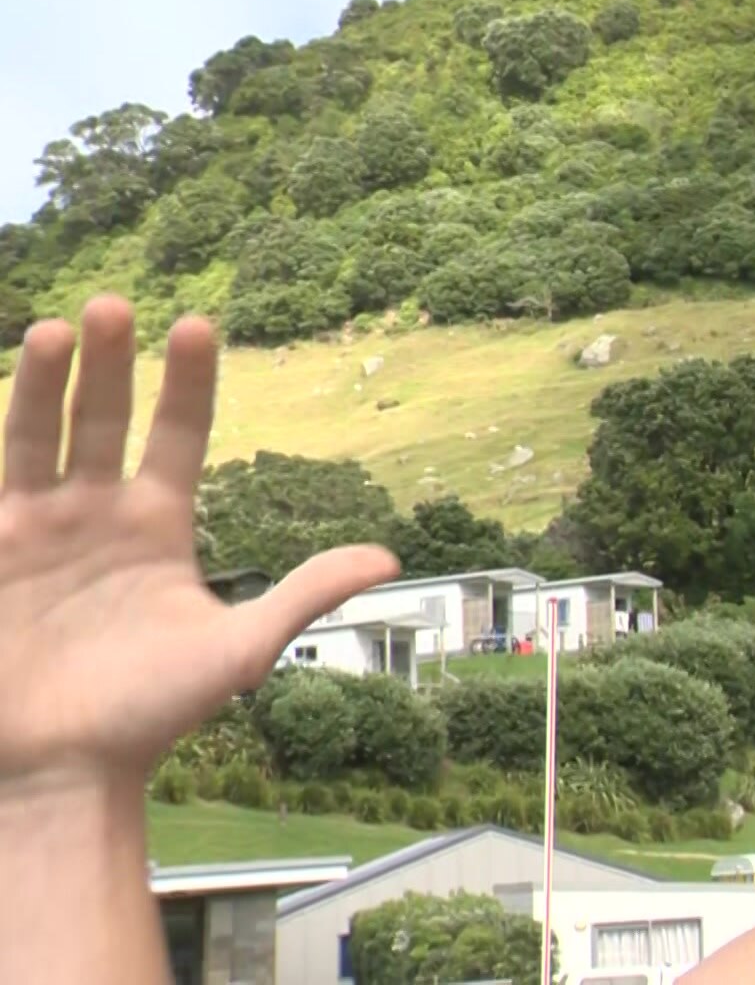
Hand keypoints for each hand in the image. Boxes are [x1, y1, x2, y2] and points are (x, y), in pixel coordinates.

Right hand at [0, 295, 398, 782]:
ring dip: (40, 383)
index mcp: (161, 524)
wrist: (67, 774)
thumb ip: (304, 593)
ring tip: (53, 328)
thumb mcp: (240, 649)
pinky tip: (1, 383)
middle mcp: (98, 514)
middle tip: (115, 305)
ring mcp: (38, 529)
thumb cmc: (152, 716)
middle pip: (105, 418)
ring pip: (38, 437)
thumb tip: (391, 557)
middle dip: (110, 363)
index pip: (177, 433)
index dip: (188, 382)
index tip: (199, 325)